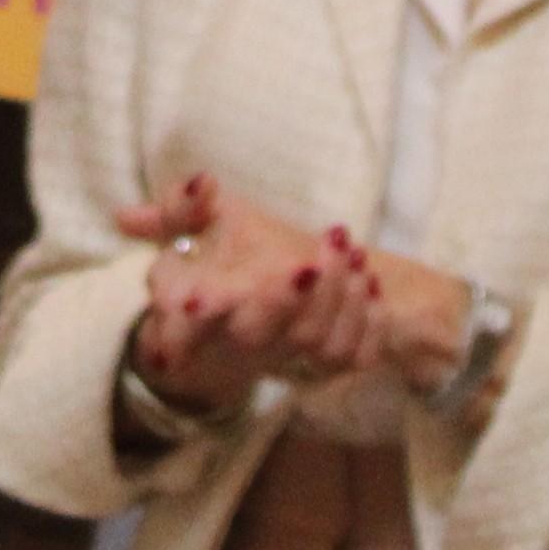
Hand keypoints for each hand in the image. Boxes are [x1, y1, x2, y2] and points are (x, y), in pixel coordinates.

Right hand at [113, 174, 388, 412]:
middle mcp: (233, 341)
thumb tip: (203, 182)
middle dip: (281, 300)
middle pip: (253, 335)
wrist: (235, 323)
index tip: (205, 295)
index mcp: (191, 309)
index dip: (198, 312)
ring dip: (336, 296)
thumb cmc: (209, 263)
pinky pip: (349, 358)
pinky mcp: (317, 367)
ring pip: (310, 344)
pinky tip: (367, 279)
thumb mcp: (188, 225)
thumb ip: (181, 205)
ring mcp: (278, 357)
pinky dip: (365, 321)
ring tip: (349, 250)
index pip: (187, 322)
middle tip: (306, 263)